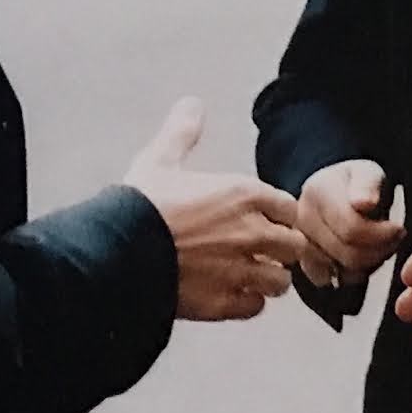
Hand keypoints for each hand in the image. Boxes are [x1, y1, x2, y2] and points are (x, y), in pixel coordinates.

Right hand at [126, 97, 306, 321]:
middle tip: (262, 251)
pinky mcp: (224, 303)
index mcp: (245, 194)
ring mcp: (240, 270)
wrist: (116, 253)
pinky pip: (255, 307)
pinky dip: (247, 303)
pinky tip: (230, 294)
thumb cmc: (140, 205)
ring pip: (280, 281)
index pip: (290, 207)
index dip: (278, 215)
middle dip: (281, 249)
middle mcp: (252, 232)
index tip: (264, 220)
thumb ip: (182, 132)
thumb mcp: (161, 159)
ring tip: (249, 275)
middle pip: (294, 246)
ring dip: (267, 278)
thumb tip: (191, 105)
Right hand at [295, 159, 402, 290]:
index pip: (352, 229)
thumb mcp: (368, 173)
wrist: (339, 190)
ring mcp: (299, 242)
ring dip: (368, 264)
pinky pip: (332, 281)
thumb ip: (367, 185)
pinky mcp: (303, 262)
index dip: (382, 234)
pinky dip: (351, 275)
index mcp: (317, 192)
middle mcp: (302, 219)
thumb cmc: (357, 184)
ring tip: (380, 245)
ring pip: (341, 271)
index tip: (399, 228)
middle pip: (348, 255)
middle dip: (379, 251)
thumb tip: (364, 203)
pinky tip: (362, 257)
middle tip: (394, 240)